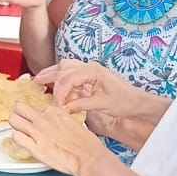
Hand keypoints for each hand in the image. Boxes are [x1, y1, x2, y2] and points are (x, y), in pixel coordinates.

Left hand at [9, 100, 103, 175]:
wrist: (87, 157)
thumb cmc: (86, 143)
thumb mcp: (75, 122)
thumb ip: (62, 120)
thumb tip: (58, 123)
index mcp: (55, 111)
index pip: (38, 107)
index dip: (37, 115)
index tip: (39, 120)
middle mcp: (43, 119)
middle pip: (19, 107)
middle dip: (19, 113)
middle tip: (22, 119)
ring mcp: (37, 132)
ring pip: (13, 120)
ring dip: (15, 124)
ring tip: (20, 130)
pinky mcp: (34, 148)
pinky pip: (16, 137)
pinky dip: (17, 139)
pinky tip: (23, 142)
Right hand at [32, 59, 147, 120]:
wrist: (136, 102)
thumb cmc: (124, 101)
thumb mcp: (102, 105)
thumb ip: (81, 105)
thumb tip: (63, 108)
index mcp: (93, 71)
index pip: (69, 78)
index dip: (60, 91)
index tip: (56, 104)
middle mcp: (89, 67)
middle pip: (64, 68)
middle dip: (51, 79)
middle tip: (40, 88)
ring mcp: (89, 70)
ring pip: (65, 67)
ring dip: (53, 74)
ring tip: (39, 81)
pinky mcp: (88, 76)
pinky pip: (70, 73)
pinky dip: (60, 78)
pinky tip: (53, 84)